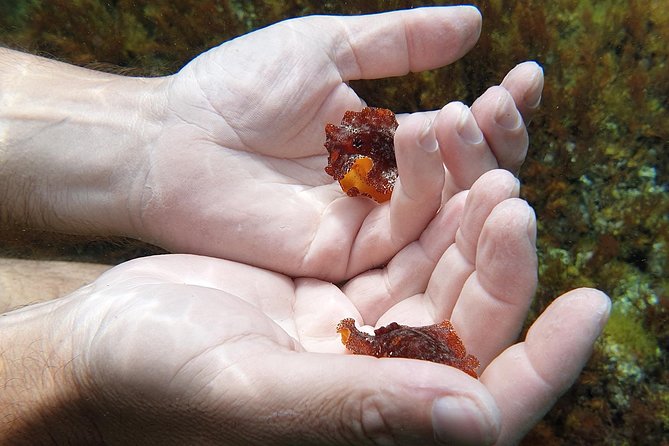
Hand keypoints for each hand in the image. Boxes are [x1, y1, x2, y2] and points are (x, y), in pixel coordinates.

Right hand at [4, 171, 608, 444]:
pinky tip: (429, 162)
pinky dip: (418, 204)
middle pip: (470, 321)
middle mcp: (379, 379)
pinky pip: (396, 243)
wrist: (101, 342)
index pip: (487, 401)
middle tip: (513, 199)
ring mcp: (358, 331)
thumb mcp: (253, 394)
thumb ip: (360, 409)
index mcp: (373, 421)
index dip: (545, 359)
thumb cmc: (156, 382)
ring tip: (481, 167)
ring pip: (438, 272)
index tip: (589, 306)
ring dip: (464, 221)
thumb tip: (478, 420)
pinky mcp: (333, 287)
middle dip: (499, 263)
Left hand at [132, 7, 542, 279]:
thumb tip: (475, 22)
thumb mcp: (326, 47)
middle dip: (492, 139)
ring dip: (467, 163)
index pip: (459, 136)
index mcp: (383, 144)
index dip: (497, 110)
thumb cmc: (237, 87)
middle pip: (462, 178)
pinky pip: (402, 234)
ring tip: (473, 115)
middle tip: (503, 100)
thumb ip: (398, 42)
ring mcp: (364, 227)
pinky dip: (431, 197)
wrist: (171, 138)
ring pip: (442, 208)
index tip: (527, 77)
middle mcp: (383, 191)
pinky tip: (444, 150)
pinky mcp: (341, 257)